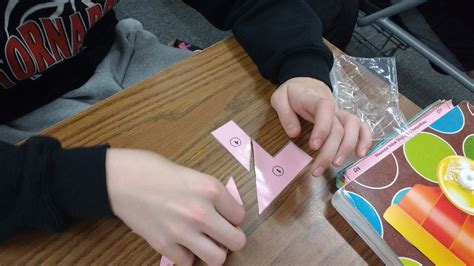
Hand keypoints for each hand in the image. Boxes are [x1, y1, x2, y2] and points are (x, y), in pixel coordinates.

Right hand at [106, 149, 245, 264]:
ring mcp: (182, 231)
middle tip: (219, 234)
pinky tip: (181, 243)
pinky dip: (186, 255)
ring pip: (216, 258)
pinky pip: (187, 262)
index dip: (232, 216)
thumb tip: (224, 212)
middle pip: (236, 241)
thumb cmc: (154, 170)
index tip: (223, 215)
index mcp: (211, 189)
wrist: (120, 179)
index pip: (240, 216)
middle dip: (230, 238)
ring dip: (212, 251)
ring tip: (203, 242)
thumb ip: (211, 194)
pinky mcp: (164, 245)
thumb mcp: (192, 174)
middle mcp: (201, 212)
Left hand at [271, 77, 371, 175]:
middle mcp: (332, 107)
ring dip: (348, 147)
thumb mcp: (279, 97)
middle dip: (330, 151)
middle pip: (339, 127)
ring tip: (337, 164)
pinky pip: (361, 127)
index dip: (322, 128)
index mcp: (314, 100)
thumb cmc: (292, 93)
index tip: (313, 146)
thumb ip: (285, 113)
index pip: (325, 109)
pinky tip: (360, 154)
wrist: (306, 84)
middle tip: (317, 169)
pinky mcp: (345, 120)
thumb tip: (294, 133)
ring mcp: (340, 114)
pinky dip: (365, 140)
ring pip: (354, 127)